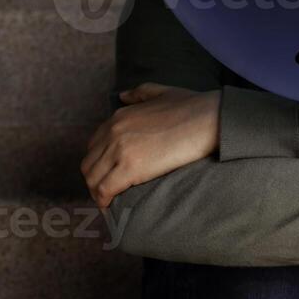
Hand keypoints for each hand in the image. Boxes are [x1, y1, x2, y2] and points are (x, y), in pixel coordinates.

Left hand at [81, 84, 220, 208]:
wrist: (209, 118)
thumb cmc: (193, 107)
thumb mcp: (162, 92)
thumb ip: (139, 93)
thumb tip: (123, 96)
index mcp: (119, 117)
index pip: (94, 145)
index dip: (99, 162)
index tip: (109, 173)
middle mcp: (113, 132)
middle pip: (89, 163)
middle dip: (95, 179)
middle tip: (108, 191)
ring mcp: (119, 150)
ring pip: (92, 179)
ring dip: (97, 192)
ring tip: (108, 202)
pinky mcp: (129, 168)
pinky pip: (104, 190)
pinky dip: (103, 201)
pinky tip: (110, 207)